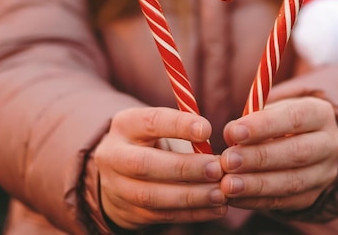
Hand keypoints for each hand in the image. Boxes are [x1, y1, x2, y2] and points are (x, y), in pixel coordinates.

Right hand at [95, 107, 226, 229]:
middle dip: (184, 167)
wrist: (119, 173)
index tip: (207, 130)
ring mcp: (117, 187)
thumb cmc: (153, 142)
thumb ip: (186, 130)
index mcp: (125, 125)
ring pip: (152, 196)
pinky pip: (162, 215)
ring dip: (191, 196)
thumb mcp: (160, 127)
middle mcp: (114, 155)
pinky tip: (216, 208)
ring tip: (220, 193)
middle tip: (217, 169)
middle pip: (144, 164)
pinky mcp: (130, 212)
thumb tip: (223, 144)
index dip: (178, 125)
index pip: (150, 122)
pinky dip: (192, 213)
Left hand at [219, 97, 337, 211]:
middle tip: (227, 161)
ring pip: (292, 182)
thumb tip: (231, 133)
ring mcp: (325, 173)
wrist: (306, 142)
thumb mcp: (270, 110)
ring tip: (228, 185)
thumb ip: (252, 119)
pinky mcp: (313, 196)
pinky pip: (284, 202)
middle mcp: (330, 144)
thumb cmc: (279, 121)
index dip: (264, 125)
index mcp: (320, 113)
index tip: (235, 132)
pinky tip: (234, 198)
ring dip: (256, 184)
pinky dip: (256, 201)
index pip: (295, 118)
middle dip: (259, 157)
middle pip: (297, 152)